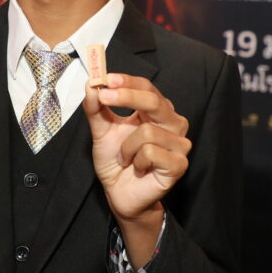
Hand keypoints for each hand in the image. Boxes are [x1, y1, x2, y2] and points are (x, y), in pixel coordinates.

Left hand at [84, 74, 190, 221]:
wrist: (120, 194)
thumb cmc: (116, 161)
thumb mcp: (101, 131)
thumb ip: (97, 109)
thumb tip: (92, 85)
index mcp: (156, 111)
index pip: (147, 88)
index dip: (128, 81)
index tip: (107, 78)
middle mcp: (173, 123)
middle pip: (154, 101)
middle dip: (127, 97)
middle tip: (103, 95)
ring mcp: (179, 143)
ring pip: (148, 131)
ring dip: (126, 147)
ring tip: (126, 158)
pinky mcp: (179, 163)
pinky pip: (151, 152)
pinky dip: (137, 161)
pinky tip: (139, 169)